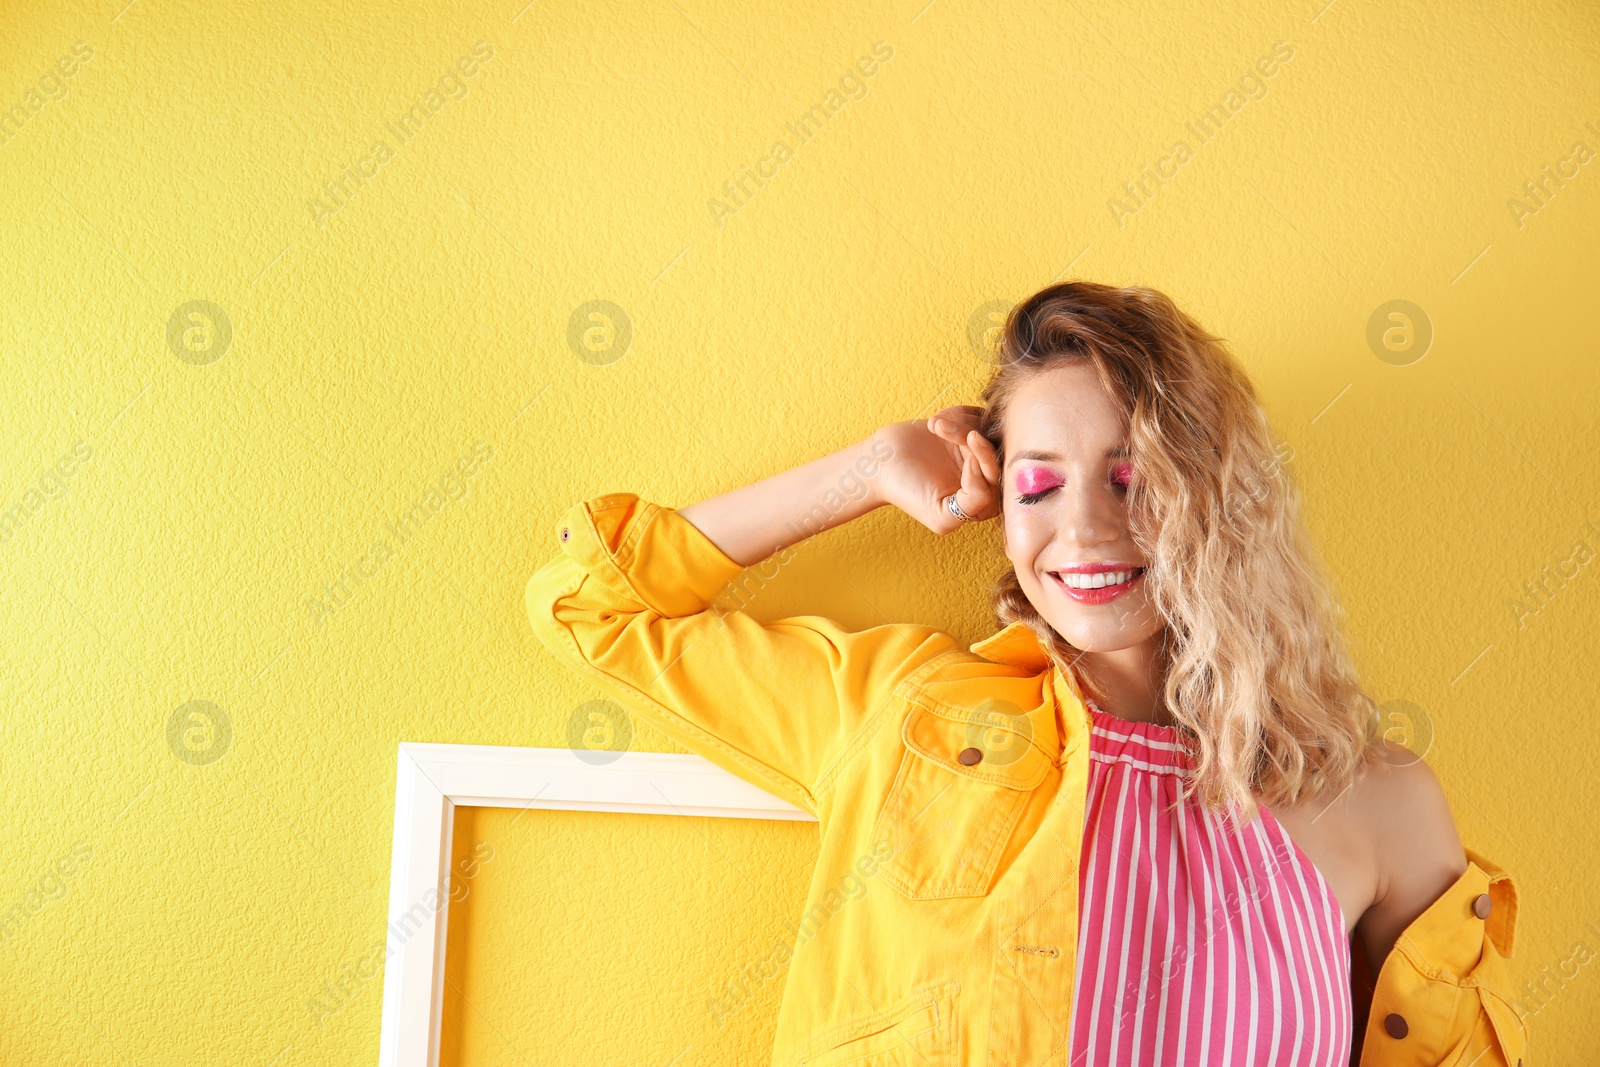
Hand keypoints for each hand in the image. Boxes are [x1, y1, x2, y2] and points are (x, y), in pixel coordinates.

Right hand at [872, 405, 1001, 533]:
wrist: (880, 463)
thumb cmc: (906, 492)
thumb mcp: (941, 515)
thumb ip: (972, 505)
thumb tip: (986, 473)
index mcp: (981, 503)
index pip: (999, 482)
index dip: (986, 466)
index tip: (965, 460)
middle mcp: (982, 476)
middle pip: (998, 454)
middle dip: (974, 439)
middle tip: (945, 430)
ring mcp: (974, 450)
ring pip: (989, 430)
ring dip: (961, 423)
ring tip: (933, 425)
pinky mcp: (966, 428)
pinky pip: (979, 415)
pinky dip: (959, 413)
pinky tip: (935, 422)